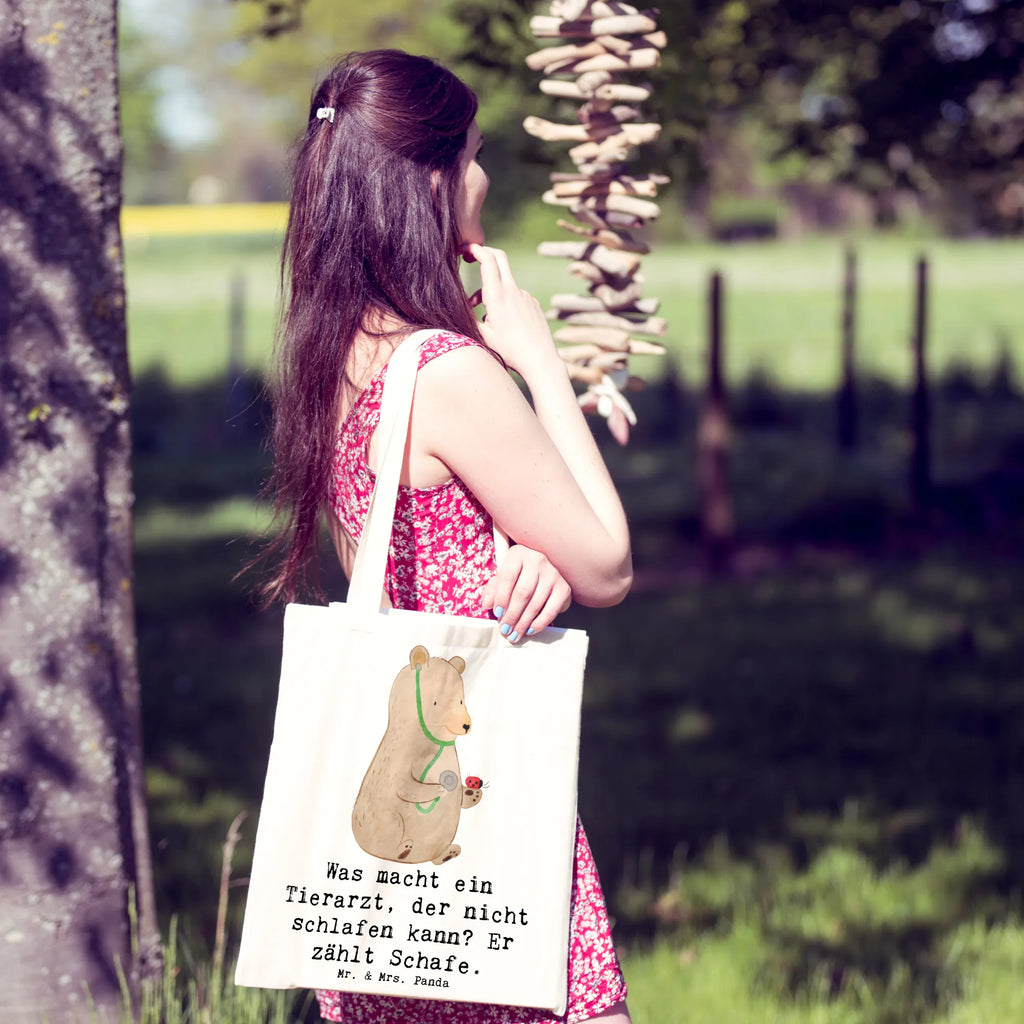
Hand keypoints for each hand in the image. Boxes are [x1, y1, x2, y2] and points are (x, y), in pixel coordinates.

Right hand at [464, 243, 562, 380]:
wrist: (540, 360)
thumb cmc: (510, 351)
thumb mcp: (483, 336)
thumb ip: (468, 318)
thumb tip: (456, 308)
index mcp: (498, 296)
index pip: (488, 259)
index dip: (475, 249)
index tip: (464, 249)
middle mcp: (513, 291)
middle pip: (499, 257)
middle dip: (484, 253)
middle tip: (472, 257)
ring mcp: (525, 296)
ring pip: (505, 282)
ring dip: (491, 289)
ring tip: (483, 314)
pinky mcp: (533, 303)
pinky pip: (515, 295)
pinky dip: (505, 301)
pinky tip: (504, 322)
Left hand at [481, 544, 571, 642]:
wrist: (545, 573)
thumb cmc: (519, 575)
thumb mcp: (503, 577)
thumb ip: (493, 589)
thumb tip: (487, 604)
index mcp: (518, 554)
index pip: (507, 576)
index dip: (500, 597)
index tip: (497, 613)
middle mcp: (537, 560)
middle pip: (522, 592)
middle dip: (512, 615)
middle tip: (505, 629)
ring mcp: (553, 574)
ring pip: (535, 603)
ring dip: (523, 623)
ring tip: (515, 634)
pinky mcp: (564, 588)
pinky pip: (551, 610)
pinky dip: (539, 623)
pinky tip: (530, 629)